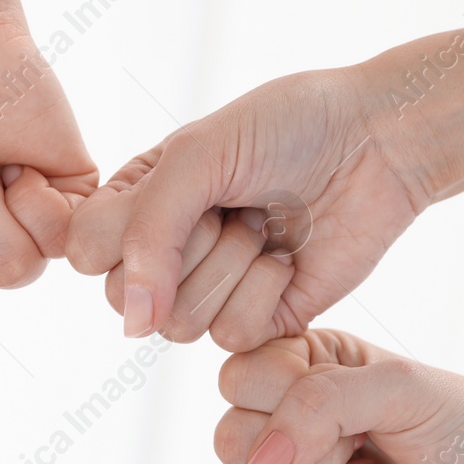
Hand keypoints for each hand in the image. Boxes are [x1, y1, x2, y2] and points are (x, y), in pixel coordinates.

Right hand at [65, 69, 425, 350]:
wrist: (378, 143)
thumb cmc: (289, 127)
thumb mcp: (198, 154)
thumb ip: (146, 231)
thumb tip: (131, 324)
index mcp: (136, 202)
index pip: (84, 252)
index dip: (125, 234)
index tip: (178, 191)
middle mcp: (165, 252)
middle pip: (125, 298)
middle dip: (186, 248)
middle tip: (231, 206)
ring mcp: (210, 290)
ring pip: (178, 324)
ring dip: (230, 267)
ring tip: (264, 226)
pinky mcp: (259, 320)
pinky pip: (232, 337)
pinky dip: (265, 292)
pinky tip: (290, 257)